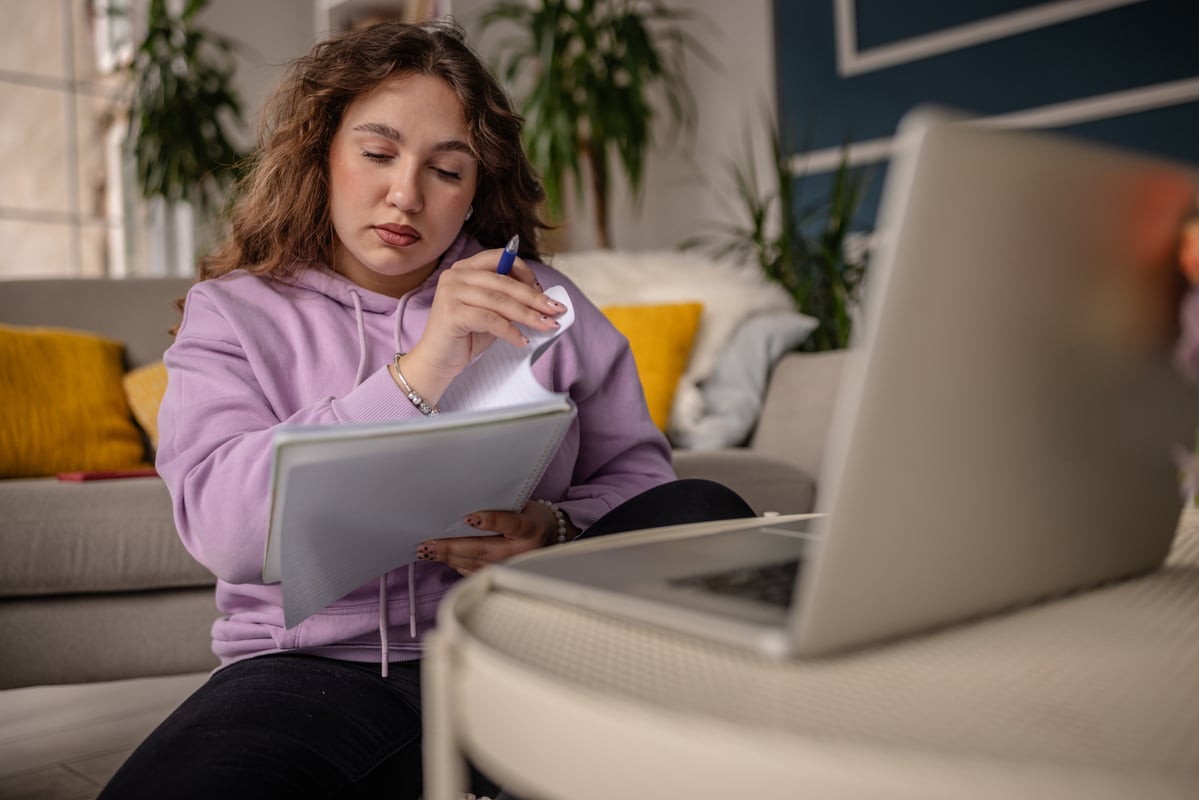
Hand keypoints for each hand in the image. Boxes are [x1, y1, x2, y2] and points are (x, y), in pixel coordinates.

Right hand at [399, 249, 564, 402]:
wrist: (437, 361)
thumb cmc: (465, 337)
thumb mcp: (491, 312)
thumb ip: (509, 301)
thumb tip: (544, 300)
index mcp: (465, 268)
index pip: (500, 258)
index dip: (525, 272)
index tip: (543, 290)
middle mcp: (455, 275)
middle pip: (504, 282)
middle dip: (535, 297)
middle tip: (556, 309)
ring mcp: (451, 292)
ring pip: (500, 301)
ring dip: (528, 315)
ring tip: (547, 326)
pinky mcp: (451, 313)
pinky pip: (491, 320)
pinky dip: (510, 331)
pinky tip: (523, 341)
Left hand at [416, 500, 573, 575]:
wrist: (547, 538)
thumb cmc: (530, 517)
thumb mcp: (523, 506)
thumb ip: (501, 506)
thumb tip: (465, 504)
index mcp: (529, 529)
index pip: (510, 524)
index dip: (491, 521)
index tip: (470, 518)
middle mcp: (520, 551)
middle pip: (483, 549)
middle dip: (453, 546)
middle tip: (429, 544)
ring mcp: (510, 565)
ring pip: (474, 563)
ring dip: (448, 557)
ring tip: (427, 551)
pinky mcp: (500, 574)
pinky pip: (474, 570)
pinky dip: (456, 563)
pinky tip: (441, 557)